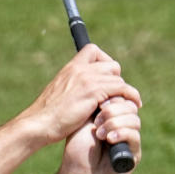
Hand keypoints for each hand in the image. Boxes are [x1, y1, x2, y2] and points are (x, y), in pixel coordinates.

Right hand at [22, 44, 141, 144]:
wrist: (40, 123)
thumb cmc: (49, 115)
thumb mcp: (60, 94)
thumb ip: (74, 87)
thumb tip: (86, 93)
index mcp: (70, 68)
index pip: (93, 50)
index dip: (103, 61)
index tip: (105, 76)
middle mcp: (79, 69)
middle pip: (111, 65)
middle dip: (116, 80)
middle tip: (115, 95)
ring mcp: (87, 79)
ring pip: (118, 77)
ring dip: (124, 91)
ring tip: (126, 103)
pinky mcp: (94, 92)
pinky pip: (122, 88)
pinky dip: (131, 96)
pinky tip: (134, 104)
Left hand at [59, 96, 141, 173]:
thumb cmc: (78, 148)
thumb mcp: (85, 122)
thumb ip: (98, 105)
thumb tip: (108, 85)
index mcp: (111, 116)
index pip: (121, 98)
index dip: (111, 98)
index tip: (97, 105)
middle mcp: (123, 126)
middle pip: (129, 106)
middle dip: (113, 110)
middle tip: (97, 120)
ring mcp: (130, 140)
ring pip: (134, 119)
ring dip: (115, 122)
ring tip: (99, 133)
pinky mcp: (135, 154)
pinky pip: (135, 135)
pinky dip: (121, 133)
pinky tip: (108, 139)